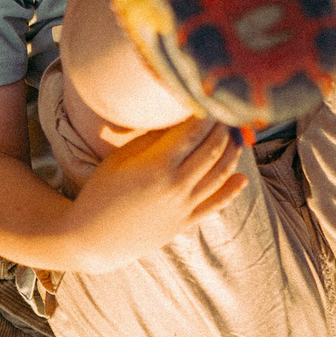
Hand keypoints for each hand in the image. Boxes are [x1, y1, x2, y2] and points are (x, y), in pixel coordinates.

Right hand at [61, 116, 249, 272]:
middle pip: (211, 150)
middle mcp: (176, 185)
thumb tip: (179, 122)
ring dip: (232, 153)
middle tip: (228, 113)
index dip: (205, 114)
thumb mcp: (121, 159)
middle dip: (223, 129)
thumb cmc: (101, 192)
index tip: (210, 100)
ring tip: (236, 138)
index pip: (192, 132)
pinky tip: (242, 178)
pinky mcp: (184, 222)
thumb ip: (152, 140)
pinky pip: (215, 204)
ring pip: (219, 174)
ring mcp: (183, 206)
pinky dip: (231, 190)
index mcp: (157, 165)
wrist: (93, 237)